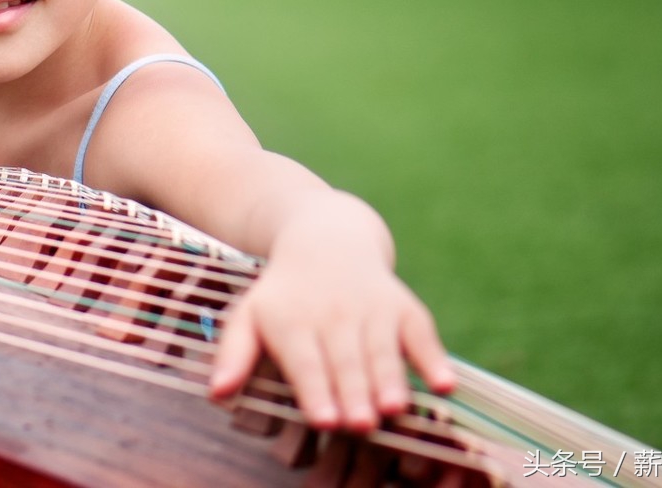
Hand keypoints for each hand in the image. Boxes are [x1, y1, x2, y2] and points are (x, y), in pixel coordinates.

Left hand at [208, 202, 454, 431]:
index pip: (305, 361)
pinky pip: (421, 332)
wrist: (325, 236)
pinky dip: (434, 358)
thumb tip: (216, 395)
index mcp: (292, 321)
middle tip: (360, 426)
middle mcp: (334, 314)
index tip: (323, 420)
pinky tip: (445, 385)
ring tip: (396, 410)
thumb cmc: (282, 293)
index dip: (315, 390)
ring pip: (382, 350)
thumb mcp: (248, 314)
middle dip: (354, 393)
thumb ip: (234, 354)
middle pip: (346, 360)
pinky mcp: (403, 306)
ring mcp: (372, 308)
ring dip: (391, 380)